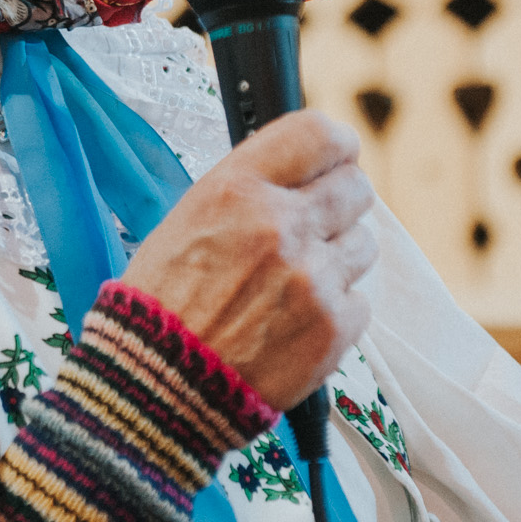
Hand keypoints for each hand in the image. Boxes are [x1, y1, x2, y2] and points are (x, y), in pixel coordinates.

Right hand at [120, 110, 377, 409]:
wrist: (157, 388)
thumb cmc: (162, 305)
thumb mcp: (187, 220)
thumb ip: (249, 189)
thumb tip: (301, 173)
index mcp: (236, 189)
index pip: (317, 133)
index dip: (335, 144)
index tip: (337, 155)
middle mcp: (280, 225)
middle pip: (354, 186)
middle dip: (339, 201)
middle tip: (315, 224)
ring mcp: (312, 277)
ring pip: (364, 242)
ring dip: (338, 256)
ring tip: (296, 281)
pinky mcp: (333, 327)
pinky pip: (360, 300)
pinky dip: (335, 309)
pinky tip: (296, 320)